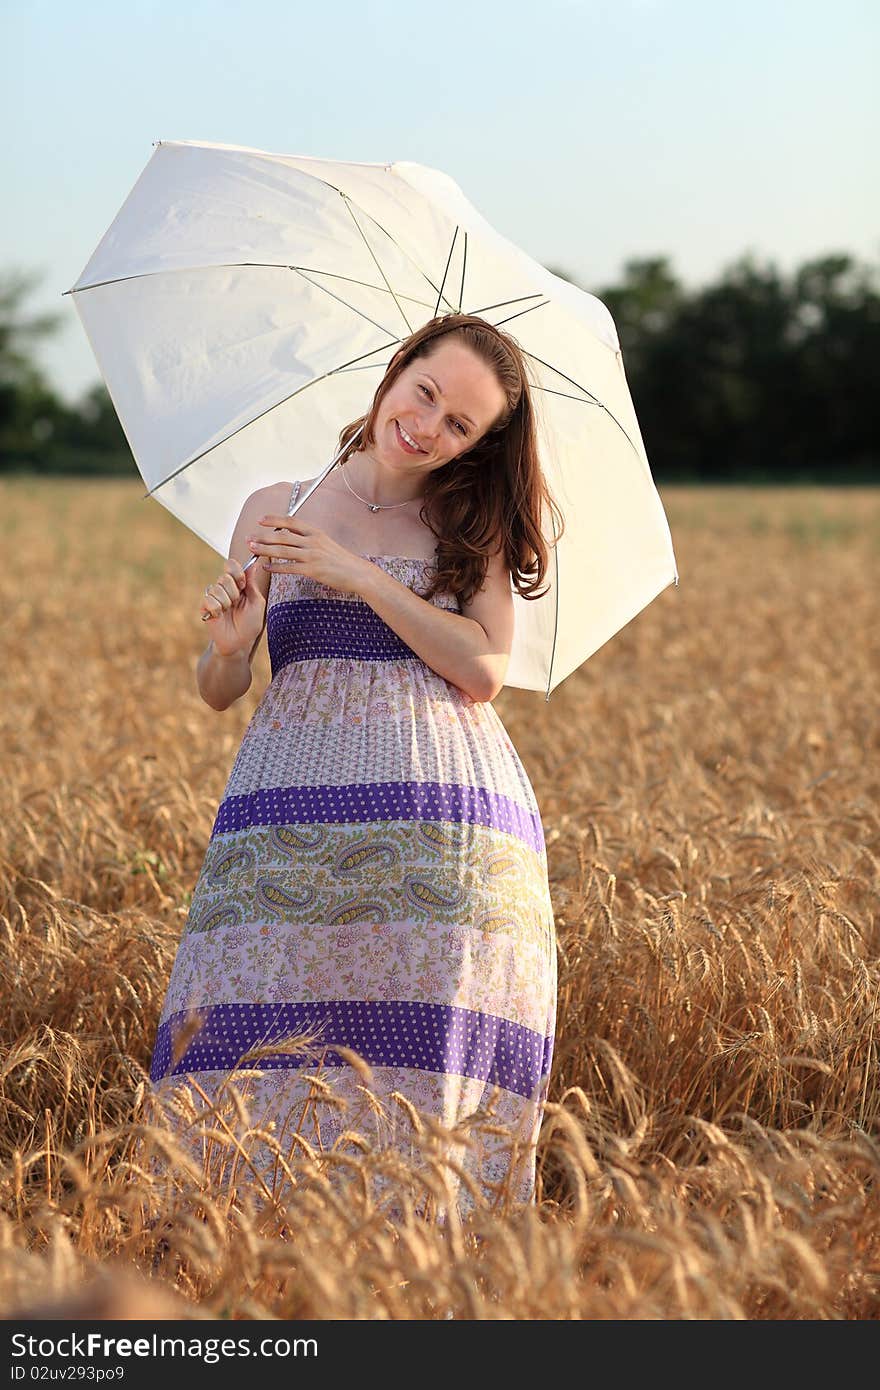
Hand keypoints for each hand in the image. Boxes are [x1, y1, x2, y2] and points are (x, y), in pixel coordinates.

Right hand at [199, 555, 266, 654]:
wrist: (239, 643)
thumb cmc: (250, 624)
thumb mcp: (257, 603)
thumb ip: (252, 584)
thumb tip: (254, 564)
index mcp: (237, 584)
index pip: (231, 565)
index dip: (237, 573)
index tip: (243, 585)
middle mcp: (224, 588)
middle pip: (224, 577)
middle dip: (234, 592)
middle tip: (236, 604)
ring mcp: (213, 597)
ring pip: (217, 589)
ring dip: (227, 603)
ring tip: (229, 612)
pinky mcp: (205, 606)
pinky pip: (208, 600)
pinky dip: (217, 609)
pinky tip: (219, 616)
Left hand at [247, 514, 366, 592]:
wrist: (357, 573)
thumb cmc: (341, 560)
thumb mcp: (326, 543)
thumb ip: (309, 539)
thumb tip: (292, 536)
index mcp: (315, 533)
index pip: (291, 522)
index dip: (274, 520)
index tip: (261, 520)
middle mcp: (312, 541)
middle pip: (282, 536)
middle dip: (263, 537)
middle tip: (249, 538)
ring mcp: (312, 555)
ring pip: (283, 551)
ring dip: (265, 550)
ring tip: (252, 550)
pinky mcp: (312, 570)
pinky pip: (289, 567)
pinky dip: (276, 567)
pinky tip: (267, 567)